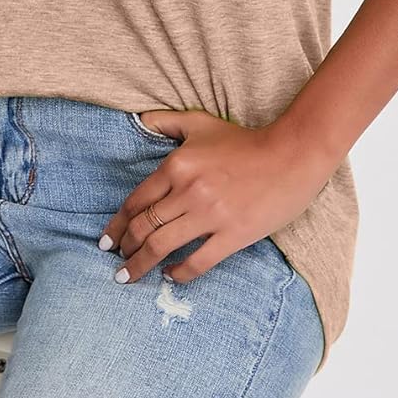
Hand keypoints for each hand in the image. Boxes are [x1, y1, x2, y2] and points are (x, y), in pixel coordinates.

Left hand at [99, 109, 336, 284]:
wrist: (290, 155)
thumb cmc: (244, 140)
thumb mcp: (200, 123)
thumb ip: (166, 121)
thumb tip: (137, 121)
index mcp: (177, 165)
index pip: (136, 201)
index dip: (118, 224)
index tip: (108, 239)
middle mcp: (188, 191)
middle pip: (145, 226)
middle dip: (125, 248)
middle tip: (117, 261)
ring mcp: (210, 215)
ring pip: (163, 246)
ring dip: (141, 264)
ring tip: (129, 276)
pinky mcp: (233, 235)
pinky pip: (198, 261)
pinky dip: (179, 273)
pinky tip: (171, 275)